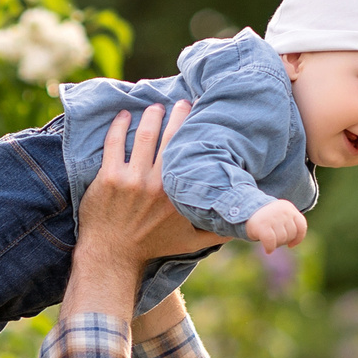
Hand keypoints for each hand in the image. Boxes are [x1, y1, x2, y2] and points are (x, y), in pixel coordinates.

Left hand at [63, 103, 207, 319]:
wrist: (111, 256)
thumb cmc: (152, 246)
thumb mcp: (191, 242)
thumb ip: (219, 232)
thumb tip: (249, 227)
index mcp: (179, 195)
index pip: (192, 154)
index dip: (197, 131)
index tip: (201, 115)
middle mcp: (158, 184)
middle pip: (170, 137)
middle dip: (178, 114)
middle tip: (182, 101)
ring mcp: (131, 180)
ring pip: (144, 136)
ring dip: (151, 116)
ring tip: (156, 106)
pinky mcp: (108, 178)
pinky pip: (114, 144)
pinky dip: (119, 126)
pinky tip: (123, 115)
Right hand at [241, 199, 306, 253]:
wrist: (242, 210)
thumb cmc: (263, 218)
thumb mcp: (278, 216)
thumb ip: (288, 224)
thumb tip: (294, 243)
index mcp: (288, 207)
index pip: (301, 225)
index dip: (298, 238)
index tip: (291, 244)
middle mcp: (282, 211)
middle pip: (291, 234)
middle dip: (283, 241)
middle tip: (273, 239)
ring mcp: (272, 218)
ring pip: (282, 239)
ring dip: (276, 244)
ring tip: (268, 240)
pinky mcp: (262, 226)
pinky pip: (271, 243)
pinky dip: (269, 248)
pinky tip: (267, 250)